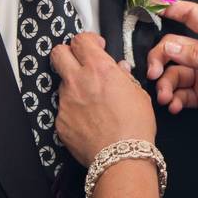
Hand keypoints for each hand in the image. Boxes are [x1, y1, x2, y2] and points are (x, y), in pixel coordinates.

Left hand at [52, 32, 156, 165]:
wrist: (122, 158)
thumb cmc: (135, 127)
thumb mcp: (138, 93)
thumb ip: (124, 77)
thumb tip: (119, 70)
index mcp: (98, 69)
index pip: (80, 40)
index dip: (87, 40)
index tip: (94, 45)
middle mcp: (78, 81)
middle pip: (58, 53)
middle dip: (68, 53)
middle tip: (79, 62)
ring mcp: (66, 101)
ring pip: (62, 83)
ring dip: (74, 86)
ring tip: (92, 101)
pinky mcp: (60, 121)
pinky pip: (63, 108)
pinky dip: (73, 110)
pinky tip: (88, 120)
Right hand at [146, 0, 197, 134]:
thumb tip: (168, 47)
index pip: (191, 15)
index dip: (172, 9)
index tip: (152, 10)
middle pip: (174, 48)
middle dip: (160, 59)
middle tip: (153, 74)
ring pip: (174, 74)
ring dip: (166, 85)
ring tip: (166, 98)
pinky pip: (181, 95)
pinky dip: (174, 100)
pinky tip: (175, 107)